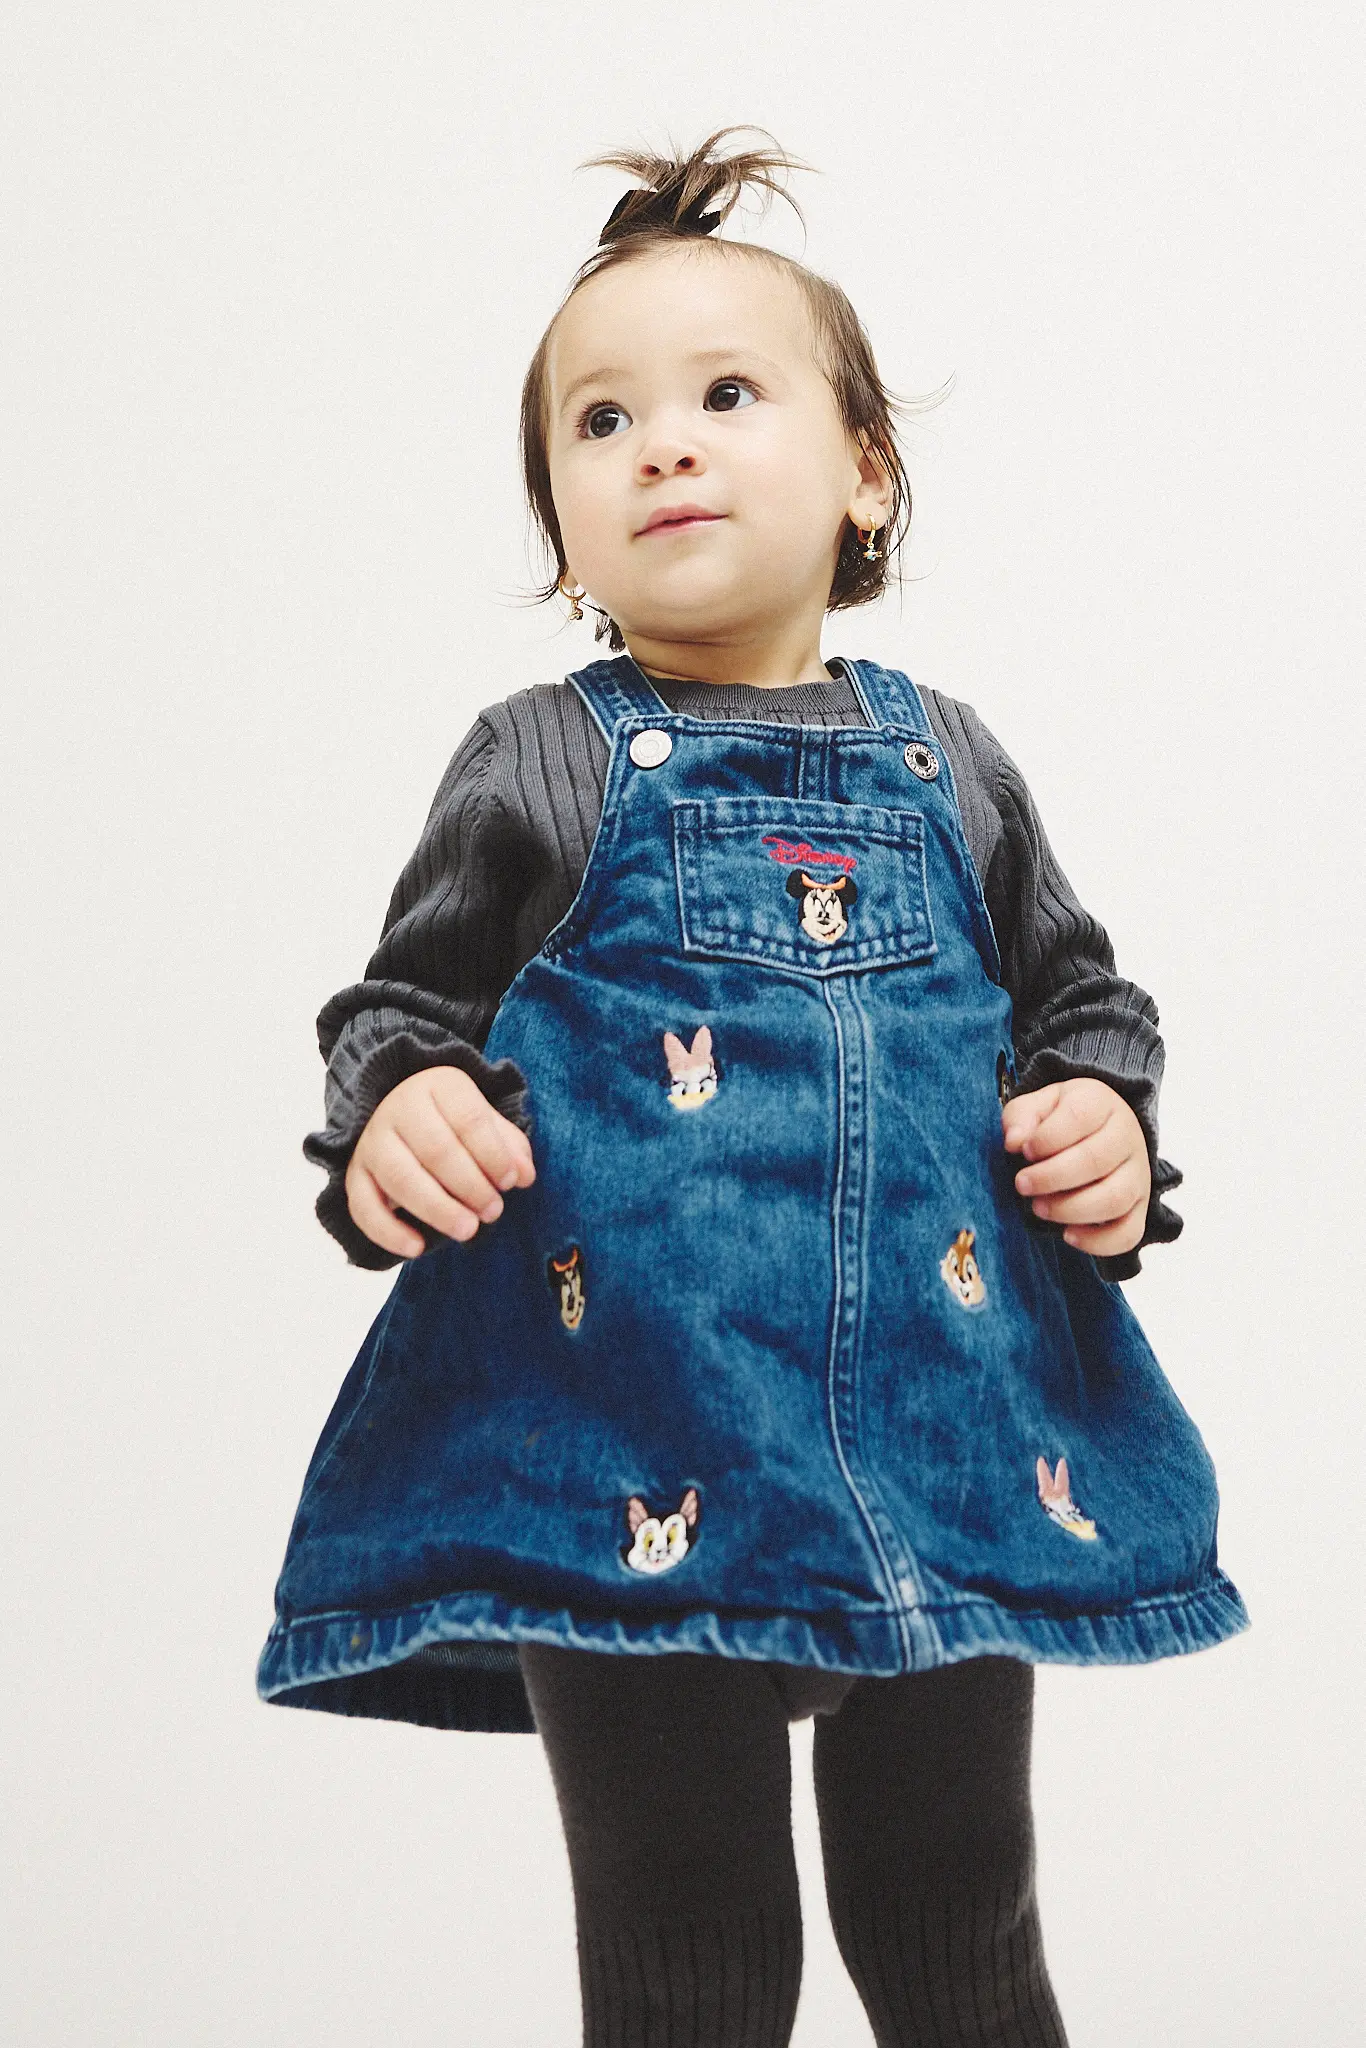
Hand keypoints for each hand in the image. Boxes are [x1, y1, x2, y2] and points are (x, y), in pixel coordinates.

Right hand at [345, 1066, 535, 1260]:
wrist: (400, 1114)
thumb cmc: (453, 1123)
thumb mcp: (484, 1121)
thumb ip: (508, 1146)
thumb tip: (524, 1175)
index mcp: (437, 1086)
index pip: (469, 1119)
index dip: (494, 1155)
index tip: (511, 1182)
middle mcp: (399, 1109)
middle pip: (436, 1149)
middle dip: (470, 1186)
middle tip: (493, 1211)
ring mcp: (373, 1141)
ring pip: (401, 1178)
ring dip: (437, 1210)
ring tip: (468, 1230)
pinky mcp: (356, 1174)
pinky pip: (364, 1207)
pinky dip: (388, 1232)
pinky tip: (417, 1248)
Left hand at [1002, 1077, 1150, 1257]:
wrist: (1100, 1128)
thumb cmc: (1060, 1118)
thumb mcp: (1037, 1105)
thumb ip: (1021, 1117)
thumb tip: (1014, 1141)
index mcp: (1100, 1103)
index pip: (1079, 1118)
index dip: (1047, 1138)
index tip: (1023, 1151)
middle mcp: (1127, 1137)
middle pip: (1096, 1161)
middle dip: (1051, 1177)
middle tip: (1022, 1184)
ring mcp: (1138, 1174)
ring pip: (1114, 1199)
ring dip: (1070, 1209)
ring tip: (1039, 1208)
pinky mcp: (1139, 1206)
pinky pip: (1129, 1232)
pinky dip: (1099, 1242)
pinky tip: (1068, 1235)